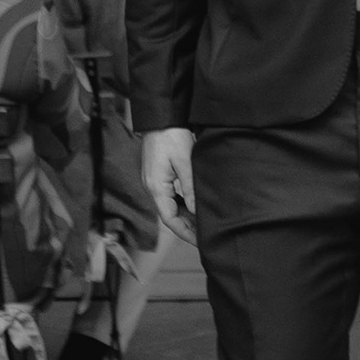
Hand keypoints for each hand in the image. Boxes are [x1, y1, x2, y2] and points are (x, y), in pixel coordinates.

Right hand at [142, 125, 196, 240]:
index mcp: (156, 187)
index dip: (185, 233)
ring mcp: (155, 182)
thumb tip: (197, 211)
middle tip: (206, 236)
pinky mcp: (159, 175)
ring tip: (204, 224)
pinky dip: (184, 204)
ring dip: (186, 216)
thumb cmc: (171, 136)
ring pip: (171, 206)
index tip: (201, 241)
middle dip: (187, 228)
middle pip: (170, 215)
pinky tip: (196, 207)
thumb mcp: (185, 162)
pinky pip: (172, 196)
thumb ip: (191, 188)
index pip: (170, 220)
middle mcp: (152, 187)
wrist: (161, 117)